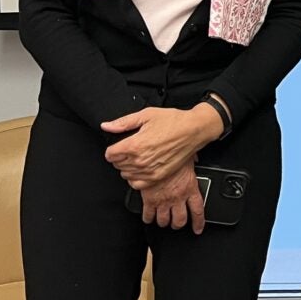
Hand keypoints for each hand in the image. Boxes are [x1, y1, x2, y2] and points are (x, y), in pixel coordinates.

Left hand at [102, 104, 223, 184]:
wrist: (194, 130)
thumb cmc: (174, 121)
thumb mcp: (147, 115)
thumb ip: (123, 122)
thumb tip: (106, 126)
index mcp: (135, 145)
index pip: (110, 154)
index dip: (112, 148)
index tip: (118, 144)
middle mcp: (140, 160)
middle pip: (116, 164)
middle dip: (120, 156)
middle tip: (130, 148)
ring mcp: (149, 170)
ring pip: (125, 174)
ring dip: (127, 166)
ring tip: (137, 156)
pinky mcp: (158, 176)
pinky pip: (136, 184)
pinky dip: (135, 177)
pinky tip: (141, 168)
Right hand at [138, 160, 205, 234]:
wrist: (155, 155)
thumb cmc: (172, 154)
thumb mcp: (188, 156)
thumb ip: (193, 161)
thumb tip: (197, 158)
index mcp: (190, 188)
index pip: (198, 211)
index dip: (198, 223)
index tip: (198, 229)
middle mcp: (177, 197)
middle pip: (180, 220)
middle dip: (178, 224)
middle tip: (176, 223)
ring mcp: (163, 200)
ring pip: (164, 221)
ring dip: (164, 222)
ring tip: (163, 220)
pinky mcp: (149, 200)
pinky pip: (148, 216)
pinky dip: (148, 218)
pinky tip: (148, 217)